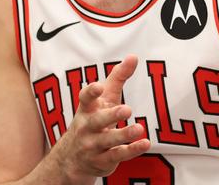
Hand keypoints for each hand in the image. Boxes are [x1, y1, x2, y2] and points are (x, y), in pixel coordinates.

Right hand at [54, 55, 149, 181]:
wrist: (73, 157)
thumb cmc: (94, 118)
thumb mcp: (105, 97)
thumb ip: (118, 77)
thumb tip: (133, 56)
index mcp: (87, 108)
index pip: (85, 98)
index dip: (91, 92)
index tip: (98, 86)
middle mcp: (87, 127)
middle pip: (97, 121)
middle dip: (110, 115)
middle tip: (127, 109)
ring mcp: (93, 145)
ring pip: (108, 140)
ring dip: (123, 134)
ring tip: (139, 128)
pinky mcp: (103, 160)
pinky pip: (118, 155)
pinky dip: (132, 150)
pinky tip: (145, 143)